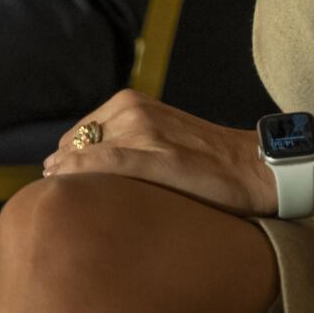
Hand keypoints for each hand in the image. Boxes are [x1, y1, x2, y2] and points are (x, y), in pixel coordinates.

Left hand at [39, 89, 271, 217]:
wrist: (253, 168)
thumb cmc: (203, 161)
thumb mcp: (156, 135)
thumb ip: (121, 143)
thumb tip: (73, 173)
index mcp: (129, 102)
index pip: (76, 136)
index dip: (65, 165)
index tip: (60, 190)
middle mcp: (133, 110)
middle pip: (74, 146)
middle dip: (64, 174)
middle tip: (65, 206)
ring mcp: (146, 131)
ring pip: (86, 156)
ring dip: (71, 181)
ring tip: (72, 211)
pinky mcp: (160, 157)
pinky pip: (107, 164)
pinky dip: (82, 174)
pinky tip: (68, 188)